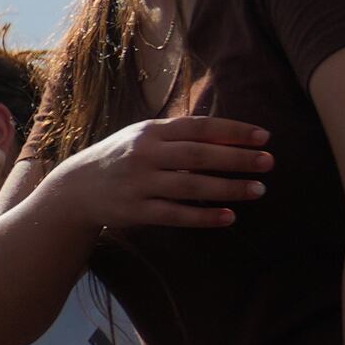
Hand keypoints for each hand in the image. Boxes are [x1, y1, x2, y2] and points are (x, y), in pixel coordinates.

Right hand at [64, 112, 272, 235]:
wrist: (75, 188)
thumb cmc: (121, 159)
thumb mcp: (144, 138)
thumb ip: (180, 136)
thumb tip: (229, 136)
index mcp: (151, 131)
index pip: (199, 127)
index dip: (233, 131)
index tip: (264, 137)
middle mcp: (145, 154)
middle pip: (199, 155)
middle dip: (237, 158)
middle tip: (269, 162)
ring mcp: (140, 183)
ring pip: (191, 185)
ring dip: (228, 188)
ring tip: (259, 190)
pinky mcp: (136, 210)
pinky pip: (176, 214)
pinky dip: (204, 216)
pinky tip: (229, 217)